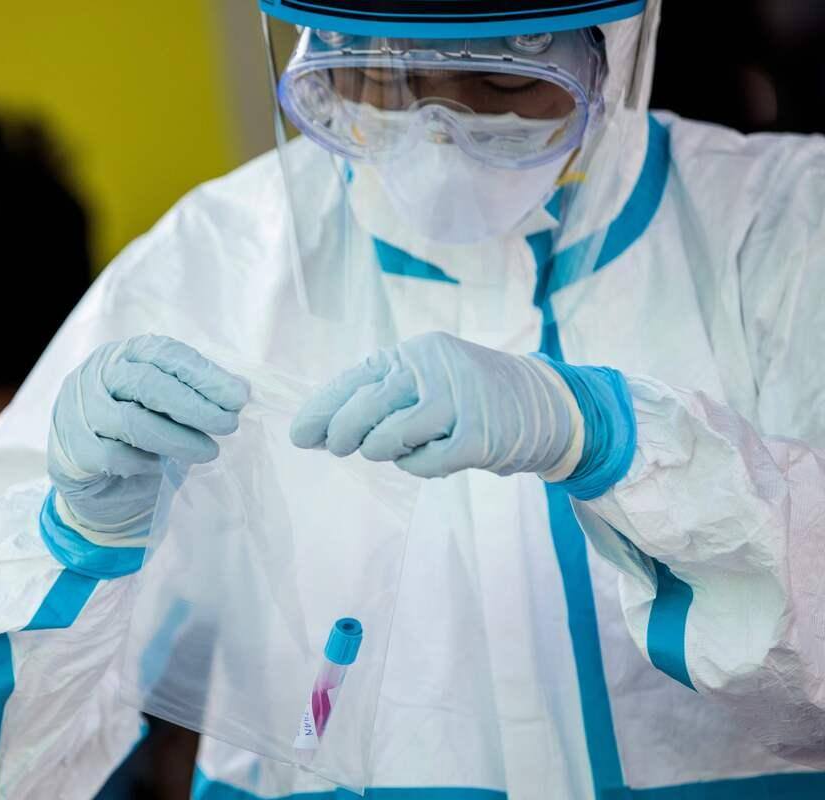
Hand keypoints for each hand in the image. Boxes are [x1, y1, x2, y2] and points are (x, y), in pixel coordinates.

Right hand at [48, 335, 249, 536]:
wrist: (93, 477)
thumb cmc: (135, 432)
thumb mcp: (166, 406)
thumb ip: (195, 393)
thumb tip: (240, 388)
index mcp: (125, 355)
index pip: (165, 354)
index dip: (204, 375)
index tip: (237, 397)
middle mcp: (98, 376)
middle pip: (148, 383)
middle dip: (194, 405)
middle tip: (228, 424)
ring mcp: (81, 411)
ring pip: (133, 422)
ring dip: (178, 439)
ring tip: (209, 451)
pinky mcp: (75, 449)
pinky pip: (116, 456)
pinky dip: (146, 463)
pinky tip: (164, 468)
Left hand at [290, 332, 580, 479]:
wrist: (546, 404)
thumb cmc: (470, 395)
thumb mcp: (427, 379)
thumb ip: (380, 397)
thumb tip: (321, 430)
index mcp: (414, 354)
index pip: (355, 380)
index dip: (322, 409)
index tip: (299, 435)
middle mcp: (432, 369)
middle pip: (363, 408)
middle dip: (341, 434)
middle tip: (338, 447)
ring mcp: (456, 401)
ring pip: (387, 439)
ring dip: (380, 451)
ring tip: (395, 448)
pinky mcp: (477, 436)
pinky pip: (423, 463)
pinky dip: (417, 466)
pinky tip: (428, 456)